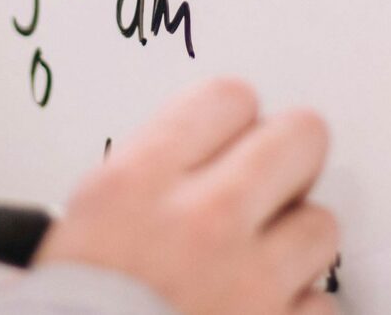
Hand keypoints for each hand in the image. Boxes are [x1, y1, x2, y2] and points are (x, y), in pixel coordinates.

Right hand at [35, 79, 337, 314]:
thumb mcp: (88, 216)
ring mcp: (247, 279)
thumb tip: (206, 150)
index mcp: (140, 181)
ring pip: (321, 222)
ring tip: (257, 258)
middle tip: (273, 178)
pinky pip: (321, 302)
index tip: (233, 135)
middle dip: (290, 156)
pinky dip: (298, 307)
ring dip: (295, 241)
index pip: (229, 97)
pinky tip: (262, 306)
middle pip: (299, 138)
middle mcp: (201, 219)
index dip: (234, 118)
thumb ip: (151, 171)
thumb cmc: (69, 307)